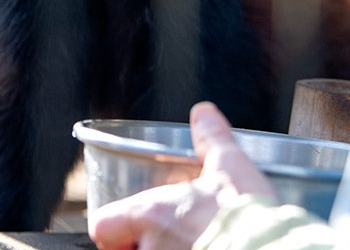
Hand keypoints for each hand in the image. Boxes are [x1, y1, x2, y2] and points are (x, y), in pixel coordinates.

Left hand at [89, 102, 276, 249]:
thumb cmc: (247, 215)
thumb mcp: (231, 167)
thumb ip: (212, 139)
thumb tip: (203, 112)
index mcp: (152, 215)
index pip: (102, 226)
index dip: (114, 228)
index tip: (132, 229)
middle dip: (145, 247)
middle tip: (172, 241)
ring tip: (197, 247)